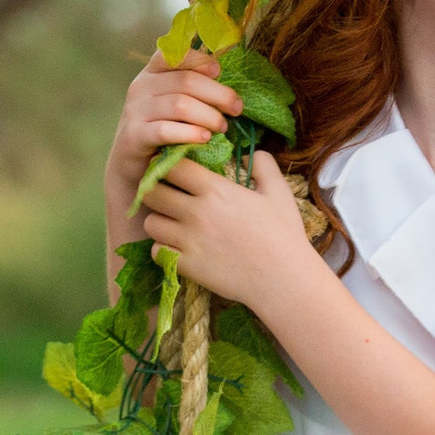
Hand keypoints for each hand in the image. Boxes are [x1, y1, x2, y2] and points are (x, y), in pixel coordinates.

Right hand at [105, 50, 241, 213]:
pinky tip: (205, 139)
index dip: (199, 60)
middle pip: (186, 81)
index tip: (219, 71)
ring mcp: (135, 111)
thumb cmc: (161, 131)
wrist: (131, 166)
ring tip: (222, 127)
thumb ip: (192, 89)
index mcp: (151, 73)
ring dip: (208, 115)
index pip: (173, 54)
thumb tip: (228, 83)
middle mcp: (141, 87)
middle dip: (217, 94)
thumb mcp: (173, 104)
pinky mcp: (134, 135)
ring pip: (180, 105)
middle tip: (236, 108)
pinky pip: (166, 130)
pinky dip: (190, 133)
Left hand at [140, 151, 315, 309]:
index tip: (174, 171)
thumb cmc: (284, 234)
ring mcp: (189, 240)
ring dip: (159, 221)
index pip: (173, 166)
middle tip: (167, 197)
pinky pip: (156, 251)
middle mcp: (197, 212)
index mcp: (216, 190)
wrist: (283, 279)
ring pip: (150, 223)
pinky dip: (163, 249)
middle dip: (156, 191)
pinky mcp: (186, 266)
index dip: (169, 166)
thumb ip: (263, 165)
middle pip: (151, 192)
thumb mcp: (279, 192)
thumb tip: (245, 155)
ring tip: (172, 224)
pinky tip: (178, 248)